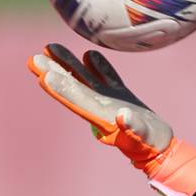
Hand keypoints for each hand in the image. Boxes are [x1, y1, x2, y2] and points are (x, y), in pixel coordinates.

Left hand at [28, 43, 195, 195]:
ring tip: (51, 47)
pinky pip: (107, 78)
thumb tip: (123, 115)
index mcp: (101, 117)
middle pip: (74, 87)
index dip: (61, 88)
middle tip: (34, 58)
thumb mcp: (143, 138)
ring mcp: (110, 100)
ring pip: (86, 78)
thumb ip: (133, 127)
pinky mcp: (122, 96)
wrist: (161, 147)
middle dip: (55, 72)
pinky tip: (89, 54)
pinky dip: (98, 66)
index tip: (42, 76)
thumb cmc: (150, 145)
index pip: (77, 100)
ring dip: (68, 64)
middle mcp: (101, 107)